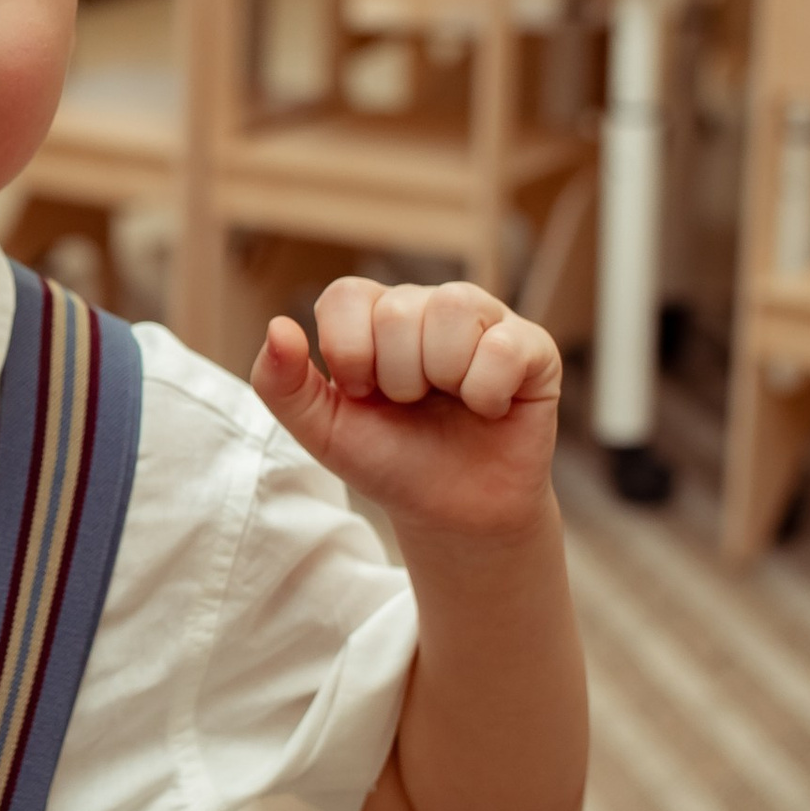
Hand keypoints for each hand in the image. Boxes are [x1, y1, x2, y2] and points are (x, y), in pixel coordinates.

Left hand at [253, 274, 559, 543]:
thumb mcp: (323, 430)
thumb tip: (277, 326)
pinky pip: (504, 345)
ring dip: (441, 377)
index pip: (346, 296)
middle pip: (398, 309)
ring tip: (449, 402)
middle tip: (413, 406)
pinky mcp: (532, 347)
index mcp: (375, 315)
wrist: (453, 513)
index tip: (364, 395)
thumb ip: (282, 383)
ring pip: (453, 309)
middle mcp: (429, 306)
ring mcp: (485, 321)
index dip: (348, 353)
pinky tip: (487, 409)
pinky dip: (486, 391)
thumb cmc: (390, 460)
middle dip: (396, 378)